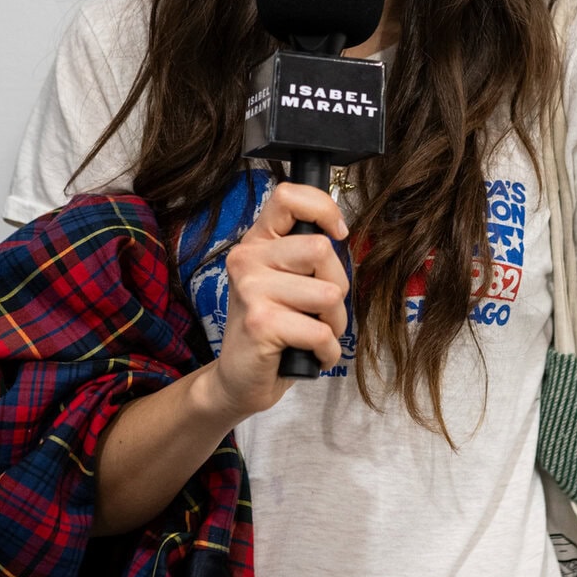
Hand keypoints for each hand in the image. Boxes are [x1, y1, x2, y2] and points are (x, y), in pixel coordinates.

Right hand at [196, 182, 349, 422]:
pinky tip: (311, 355)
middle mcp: (247, 259)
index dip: (324, 209)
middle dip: (337, 286)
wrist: (238, 380)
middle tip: (320, 310)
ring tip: (312, 334)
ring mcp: (251, 290)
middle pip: (322, 249)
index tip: (337, 234)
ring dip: (334, 323)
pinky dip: (328, 352)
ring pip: (329, 294)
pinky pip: (322, 332)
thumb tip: (338, 233)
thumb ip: (303, 254)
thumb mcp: (284, 282)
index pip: (289, 196)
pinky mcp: (260, 324)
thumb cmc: (272, 330)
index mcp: (257, 242)